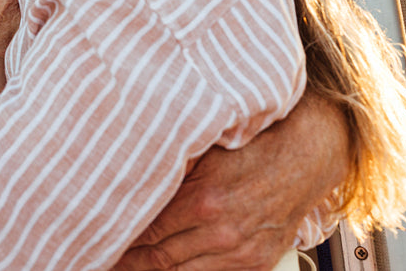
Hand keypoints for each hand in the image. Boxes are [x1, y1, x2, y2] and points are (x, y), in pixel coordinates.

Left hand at [112, 92, 348, 269]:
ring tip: (129, 265)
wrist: (304, 159)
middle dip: (129, 261)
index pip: (147, 231)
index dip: (120, 238)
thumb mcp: (207, 150)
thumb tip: (133, 173)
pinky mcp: (254, 263)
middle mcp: (220, 232)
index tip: (101, 238)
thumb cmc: (255, 147)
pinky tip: (168, 265)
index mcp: (203, 201)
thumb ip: (172, 166)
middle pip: (159, 258)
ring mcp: (238, 252)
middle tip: (106, 258)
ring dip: (153, 269)